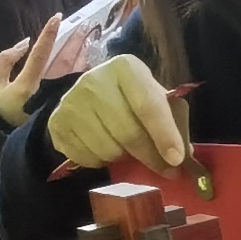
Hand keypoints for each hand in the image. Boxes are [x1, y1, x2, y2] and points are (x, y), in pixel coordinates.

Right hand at [0, 6, 107, 127]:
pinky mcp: (64, 102)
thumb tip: (26, 43)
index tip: (57, 18)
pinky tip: (90, 57)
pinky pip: (76, 81)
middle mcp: (46, 89)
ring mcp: (57, 97)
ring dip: (81, 52)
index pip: (41, 54)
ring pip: (73, 70)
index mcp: (28, 84)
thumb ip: (6, 60)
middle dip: (73, 41)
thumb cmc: (1, 106)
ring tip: (90, 35)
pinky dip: (84, 67)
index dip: (49, 35)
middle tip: (83, 24)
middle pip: (63, 60)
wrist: (9, 134)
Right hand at [45, 52, 185, 171]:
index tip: (177, 159)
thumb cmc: (130, 97)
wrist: (87, 95)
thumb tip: (183, 156)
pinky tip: (106, 149)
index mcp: (125, 68)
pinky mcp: (57, 123)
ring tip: (128, 150)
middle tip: (167, 171)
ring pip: (108, 149)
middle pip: (128, 132)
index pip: (148, 106)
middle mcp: (94, 81)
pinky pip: (87, 158)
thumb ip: (172, 122)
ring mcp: (71, 102)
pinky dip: (102, 162)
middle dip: (151, 156)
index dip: (164, 135)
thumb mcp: (155, 99)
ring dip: (124, 158)